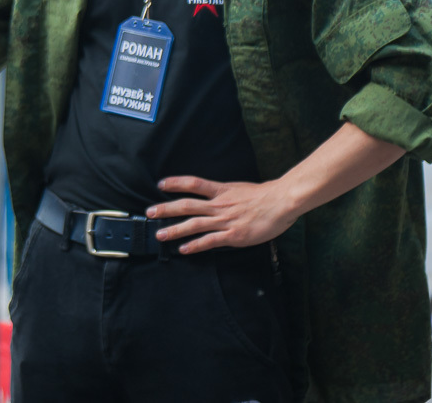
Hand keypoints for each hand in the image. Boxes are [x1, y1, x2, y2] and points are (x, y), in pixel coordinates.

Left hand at [146, 176, 299, 253]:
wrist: (281, 202)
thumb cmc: (264, 196)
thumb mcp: (240, 188)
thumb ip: (225, 194)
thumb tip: (215, 196)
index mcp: (221, 191)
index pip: (193, 184)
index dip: (176, 183)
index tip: (160, 183)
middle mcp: (219, 205)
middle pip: (187, 205)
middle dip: (166, 209)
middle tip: (149, 212)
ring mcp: (225, 220)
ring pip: (194, 225)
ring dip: (175, 230)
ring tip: (159, 234)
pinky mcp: (233, 236)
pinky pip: (209, 241)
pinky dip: (195, 245)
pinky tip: (183, 249)